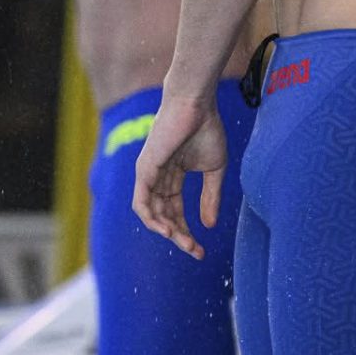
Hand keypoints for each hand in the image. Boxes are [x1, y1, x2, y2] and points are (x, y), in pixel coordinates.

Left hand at [130, 93, 228, 258]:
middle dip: (179, 236)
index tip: (201, 250)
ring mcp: (148, 174)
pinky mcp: (144, 170)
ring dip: (168, 232)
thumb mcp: (215, 169)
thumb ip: (210, 197)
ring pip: (152, 214)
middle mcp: (157, 177)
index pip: (175, 210)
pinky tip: (166, 230)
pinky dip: (151, 220)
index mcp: (172, 176)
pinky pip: (141, 203)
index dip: (187, 231)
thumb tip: (209, 225)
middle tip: (195, 251)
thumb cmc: (206, 128)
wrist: (196, 104)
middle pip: (164, 215)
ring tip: (185, 243)